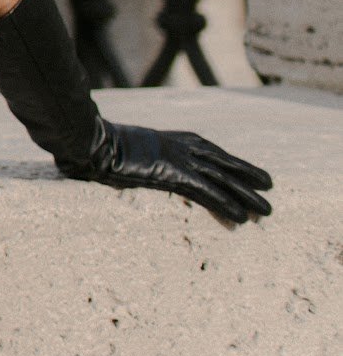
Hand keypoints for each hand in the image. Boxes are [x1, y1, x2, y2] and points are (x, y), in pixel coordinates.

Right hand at [64, 121, 272, 224]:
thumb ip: (124, 152)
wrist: (86, 139)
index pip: (206, 149)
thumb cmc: (90, 141)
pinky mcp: (173, 174)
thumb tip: (111, 159)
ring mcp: (177, 159)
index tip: (242, 168)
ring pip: (222, 179)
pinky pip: (206, 192)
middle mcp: (178, 146)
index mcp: (167, 138)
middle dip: (246, 174)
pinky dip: (225, 204)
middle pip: (221, 162)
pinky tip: (241, 217)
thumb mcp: (114, 145)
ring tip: (267, 209)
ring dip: (246, 194)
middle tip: (269, 185)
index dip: (227, 160)